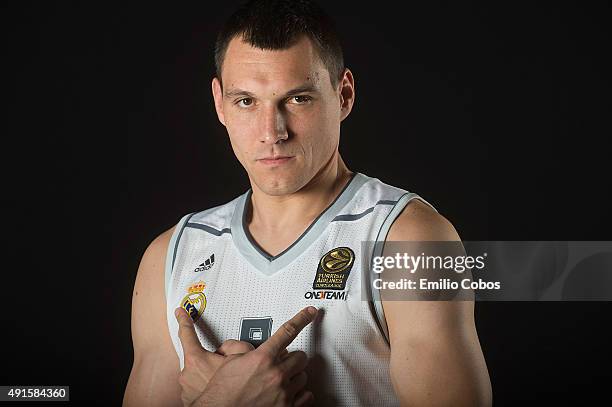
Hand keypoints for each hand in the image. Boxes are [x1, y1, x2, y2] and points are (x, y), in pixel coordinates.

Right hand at [176, 306, 317, 406]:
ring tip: (280, 381)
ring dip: (294, 377)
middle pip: (301, 357)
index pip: (288, 331)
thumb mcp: (229, 363)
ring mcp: (283, 393)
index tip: (310, 312)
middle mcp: (276, 374)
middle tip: (283, 363)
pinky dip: (299, 394)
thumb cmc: (222, 394)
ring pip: (303, 377)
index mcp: (263, 358)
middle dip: (293, 358)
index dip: (301, 318)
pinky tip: (289, 394)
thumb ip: (246, 351)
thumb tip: (254, 349)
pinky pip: (306, 396)